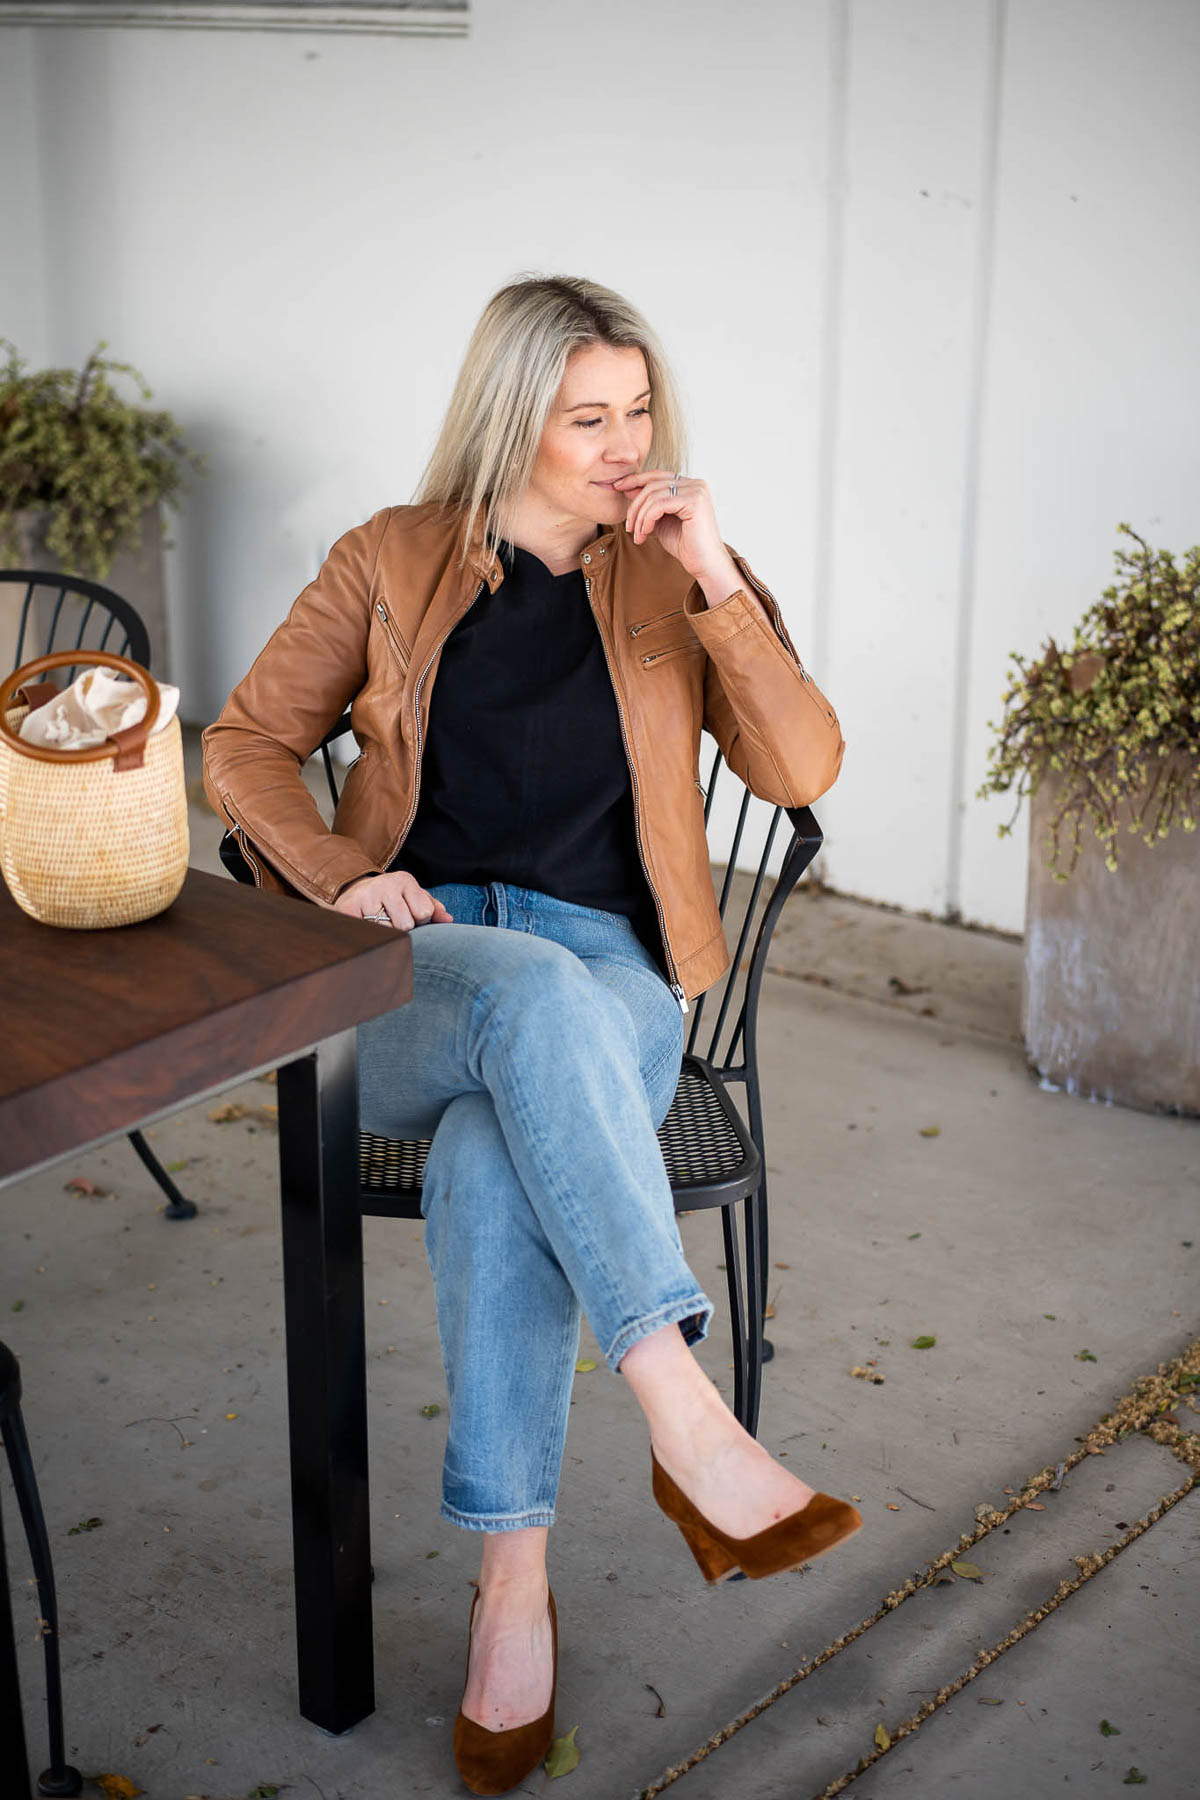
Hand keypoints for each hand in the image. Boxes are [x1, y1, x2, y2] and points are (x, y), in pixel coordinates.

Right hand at [332, 871, 453, 931]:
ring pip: (385, 931)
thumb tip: (448, 920)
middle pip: (405, 925)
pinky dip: (369, 936)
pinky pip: (366, 934)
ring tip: (378, 922)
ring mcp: (365, 896)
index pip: (424, 913)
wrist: (355, 891)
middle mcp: (385, 884)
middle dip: (401, 928)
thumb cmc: (392, 898)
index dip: (420, 920)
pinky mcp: (347, 909)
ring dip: (384, 933)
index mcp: (404, 880)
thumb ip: (433, 908)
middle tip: (392, 920)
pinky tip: (366, 926)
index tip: (410, 914)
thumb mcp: (413, 897)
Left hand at [613, 470, 740, 599]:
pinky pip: (659, 504)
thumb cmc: (685, 545)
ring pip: (653, 495)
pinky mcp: (694, 501)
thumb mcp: (659, 520)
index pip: (656, 476)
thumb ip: (648, 504)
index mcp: (688, 485)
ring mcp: (696, 490)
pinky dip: (647, 519)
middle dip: (634, 505)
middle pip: (652, 484)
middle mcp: (695, 483)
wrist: (703, 564)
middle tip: (628, 526)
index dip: (635, 480)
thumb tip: (628, 488)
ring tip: (637, 535)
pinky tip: (645, 533)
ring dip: (639, 516)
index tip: (617, 487)